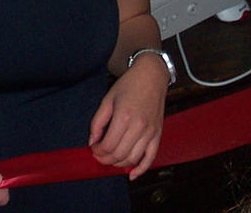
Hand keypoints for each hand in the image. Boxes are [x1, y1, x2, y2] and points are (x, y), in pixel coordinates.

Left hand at [88, 57, 167, 178]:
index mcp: (124, 117)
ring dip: (119, 164)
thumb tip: (92, 141)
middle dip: (105, 159)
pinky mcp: (158, 134)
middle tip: (98, 156)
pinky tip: (132, 175)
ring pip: (133, 158)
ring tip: (110, 160)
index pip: (108, 145)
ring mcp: (150, 132)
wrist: (151, 76)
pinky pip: (151, 157)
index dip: (98, 151)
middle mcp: (139, 127)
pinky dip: (141, 169)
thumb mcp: (107, 100)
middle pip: (119, 154)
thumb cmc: (128, 85)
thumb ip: (98, 122)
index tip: (93, 149)